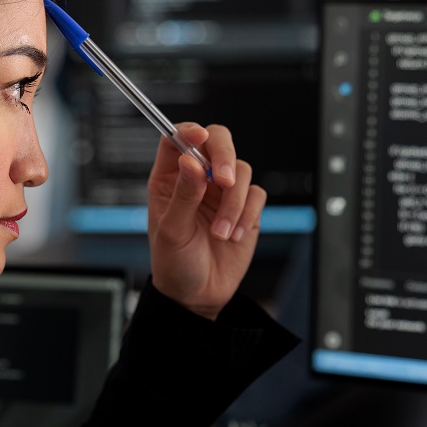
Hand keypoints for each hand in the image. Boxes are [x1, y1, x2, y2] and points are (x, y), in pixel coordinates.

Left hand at [146, 123, 266, 319]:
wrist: (197, 296)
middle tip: (224, 180)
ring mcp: (223, 192)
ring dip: (234, 203)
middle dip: (224, 156)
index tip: (199, 137)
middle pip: (218, 141)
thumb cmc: (174, 263)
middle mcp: (198, 179)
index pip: (178, 138)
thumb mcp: (172, 230)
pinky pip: (256, 195)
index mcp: (170, 178)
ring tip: (221, 232)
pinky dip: (247, 215)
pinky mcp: (246, 208)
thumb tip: (190, 160)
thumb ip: (183, 194)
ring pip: (241, 170)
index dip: (189, 131)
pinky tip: (234, 236)